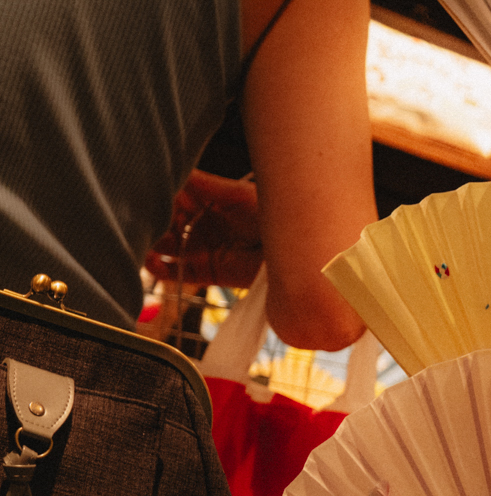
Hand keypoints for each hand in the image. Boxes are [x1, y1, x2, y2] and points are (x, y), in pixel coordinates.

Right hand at [145, 170, 264, 287]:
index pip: (173, 195)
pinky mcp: (208, 271)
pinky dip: (162, 268)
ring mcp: (203, 248)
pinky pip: (178, 271)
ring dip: (149, 244)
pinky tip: (151, 262)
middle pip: (165, 221)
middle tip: (136, 220)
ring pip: (166, 246)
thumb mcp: (237, 195)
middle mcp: (201, 223)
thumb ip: (206, 185)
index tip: (140, 193)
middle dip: (149, 221)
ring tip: (139, 242)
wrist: (296, 253)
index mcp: (207, 200)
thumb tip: (177, 169)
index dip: (157, 195)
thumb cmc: (273, 217)